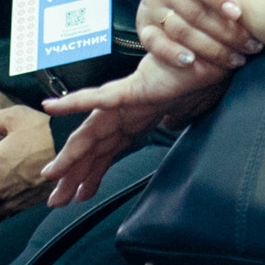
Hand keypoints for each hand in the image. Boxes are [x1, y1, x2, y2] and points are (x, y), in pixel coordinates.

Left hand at [40, 52, 230, 205]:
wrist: (214, 64)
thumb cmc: (201, 81)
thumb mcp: (186, 111)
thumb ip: (174, 119)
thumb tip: (171, 124)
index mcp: (136, 121)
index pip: (108, 153)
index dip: (92, 175)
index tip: (79, 196)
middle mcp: (125, 114)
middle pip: (93, 150)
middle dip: (73, 176)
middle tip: (55, 201)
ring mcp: (124, 103)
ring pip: (90, 133)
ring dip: (69, 156)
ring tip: (50, 175)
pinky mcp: (129, 90)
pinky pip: (98, 99)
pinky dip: (74, 102)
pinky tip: (52, 106)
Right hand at [137, 0, 262, 70]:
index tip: (238, 13)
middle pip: (192, 11)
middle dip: (225, 31)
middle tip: (252, 44)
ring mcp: (150, 6)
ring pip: (179, 31)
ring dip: (210, 49)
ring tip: (238, 58)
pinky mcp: (145, 27)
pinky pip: (155, 45)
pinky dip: (172, 55)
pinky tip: (195, 63)